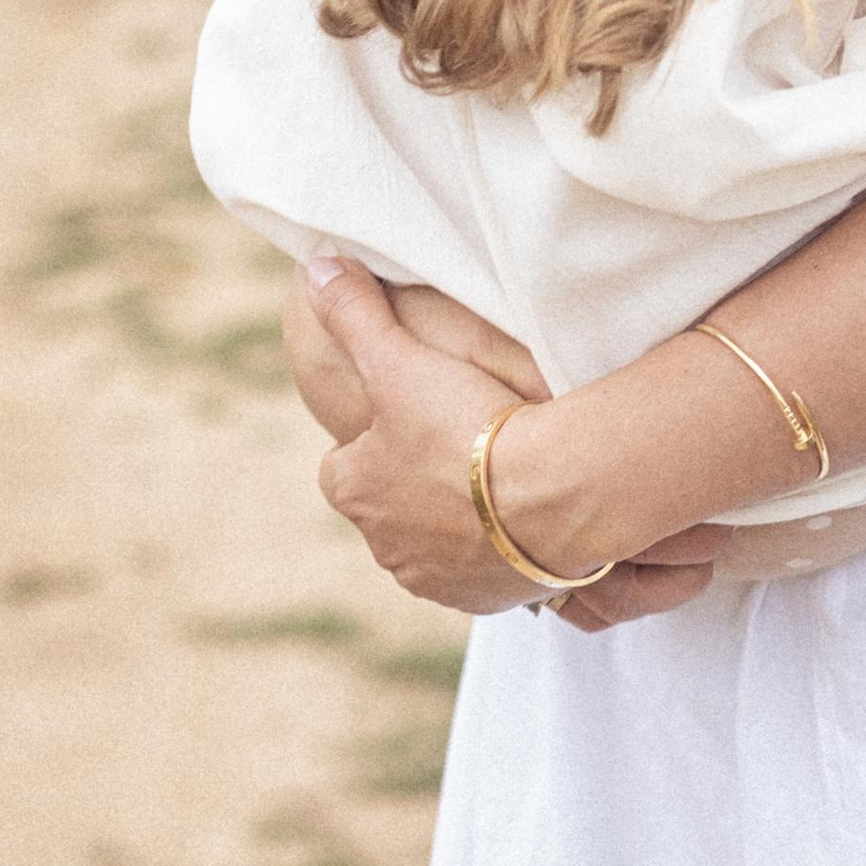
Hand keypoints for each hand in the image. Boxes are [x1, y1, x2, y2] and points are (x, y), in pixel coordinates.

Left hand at [291, 260, 725, 623]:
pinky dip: (496, 548)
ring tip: (498, 476)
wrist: (547, 498)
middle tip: (462, 441)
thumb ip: (354, 313)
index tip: (408, 415)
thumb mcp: (399, 356)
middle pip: (392, 507)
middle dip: (416, 481)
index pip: (343, 466)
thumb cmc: (465, 425)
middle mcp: (385, 547)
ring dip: (456, 517)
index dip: (374, 438)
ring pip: (435, 543)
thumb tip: (318, 267)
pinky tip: (523, 515)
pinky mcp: (486, 599)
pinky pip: (481, 572)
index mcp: (355, 490)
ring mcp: (436, 581)